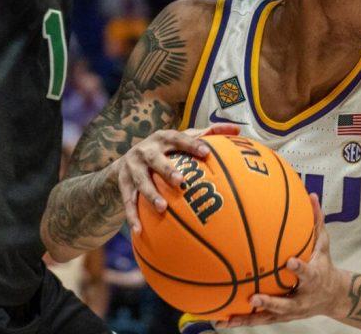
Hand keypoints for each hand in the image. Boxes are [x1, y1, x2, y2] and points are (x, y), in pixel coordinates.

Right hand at [112, 123, 239, 233]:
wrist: (123, 164)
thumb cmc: (164, 152)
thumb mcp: (180, 141)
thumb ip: (207, 135)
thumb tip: (238, 130)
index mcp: (162, 139)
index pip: (178, 138)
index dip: (191, 144)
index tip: (206, 152)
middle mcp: (145, 150)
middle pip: (155, 159)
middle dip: (167, 170)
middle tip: (181, 181)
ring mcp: (132, 167)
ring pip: (140, 181)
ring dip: (150, 194)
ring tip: (162, 208)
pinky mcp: (122, 183)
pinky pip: (127, 201)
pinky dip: (132, 216)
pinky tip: (139, 231)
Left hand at [220, 194, 350, 326]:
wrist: (334, 297)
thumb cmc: (324, 265)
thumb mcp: (324, 245)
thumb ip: (316, 221)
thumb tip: (312, 195)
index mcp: (313, 278)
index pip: (307, 273)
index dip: (299, 268)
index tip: (290, 262)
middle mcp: (301, 298)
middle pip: (286, 303)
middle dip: (270, 301)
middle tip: (253, 297)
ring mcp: (290, 311)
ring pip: (268, 317)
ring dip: (248, 319)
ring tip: (227, 319)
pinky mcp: (280, 317)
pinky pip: (259, 320)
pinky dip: (241, 321)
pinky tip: (221, 321)